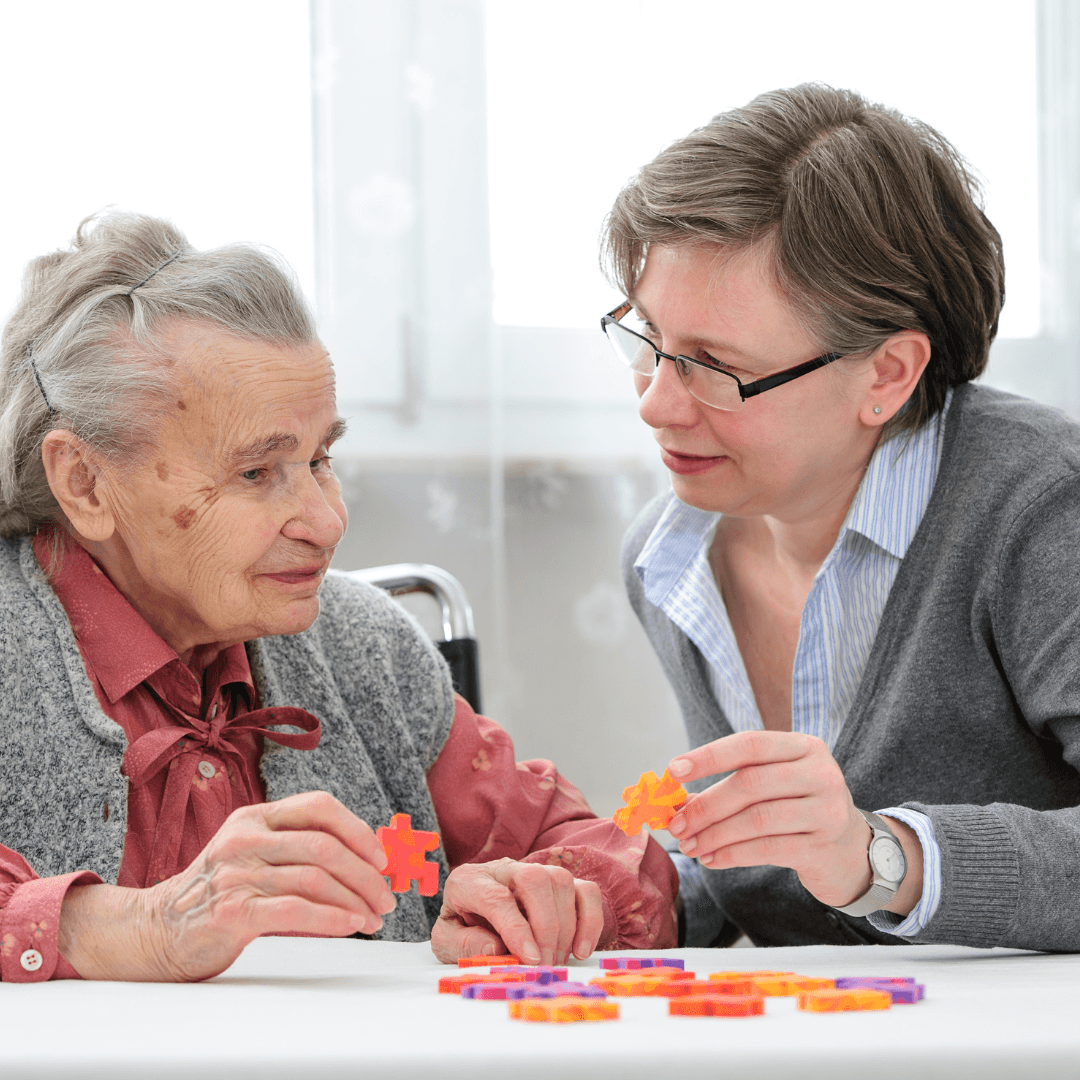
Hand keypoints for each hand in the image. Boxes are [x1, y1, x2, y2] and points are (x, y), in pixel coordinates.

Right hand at [59, 791, 395, 980]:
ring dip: (355, 900)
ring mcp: (236, 873)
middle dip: (366, 873)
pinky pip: (296, 909)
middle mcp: (245, 838)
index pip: (319, 806)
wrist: (155, 931)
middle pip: (325, 846)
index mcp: (255, 817)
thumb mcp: (254, 857)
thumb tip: (366, 864)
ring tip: (372, 918)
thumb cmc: (217, 895)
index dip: (358, 830)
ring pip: (316, 878)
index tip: (382, 857)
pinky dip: (332, 917)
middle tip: (386, 896)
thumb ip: (298, 853)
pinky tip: (350, 924)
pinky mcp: (231, 911)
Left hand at [430, 858, 603, 965]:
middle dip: (545, 926)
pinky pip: (585, 890)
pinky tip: (581, 950)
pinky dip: (590, 920)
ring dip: (565, 927)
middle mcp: (503, 868)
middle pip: (534, 879)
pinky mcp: (560, 883)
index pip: (496, 897)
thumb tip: (494, 947)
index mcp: (469, 881)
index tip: (530, 959)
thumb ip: (462, 945)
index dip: (516, 928)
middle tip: (544, 964)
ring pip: (560, 881)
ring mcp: (535, 871)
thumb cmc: (462, 931)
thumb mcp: (446, 943)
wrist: (474, 919)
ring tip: (556, 961)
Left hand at [666, 731, 878, 908]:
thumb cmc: (798, 808)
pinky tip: (711, 859)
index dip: (709, 757)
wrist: (851, 849)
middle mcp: (820, 773)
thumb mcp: (773, 784)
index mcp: (803, 746)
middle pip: (750, 784)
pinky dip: (733, 854)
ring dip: (714, 834)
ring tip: (689, 845)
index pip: (749, 744)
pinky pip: (768, 849)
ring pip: (757, 819)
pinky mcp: (823, 845)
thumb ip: (733, 783)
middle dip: (706, 805)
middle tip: (676, 824)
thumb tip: (677, 799)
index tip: (673, 770)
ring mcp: (826, 809)